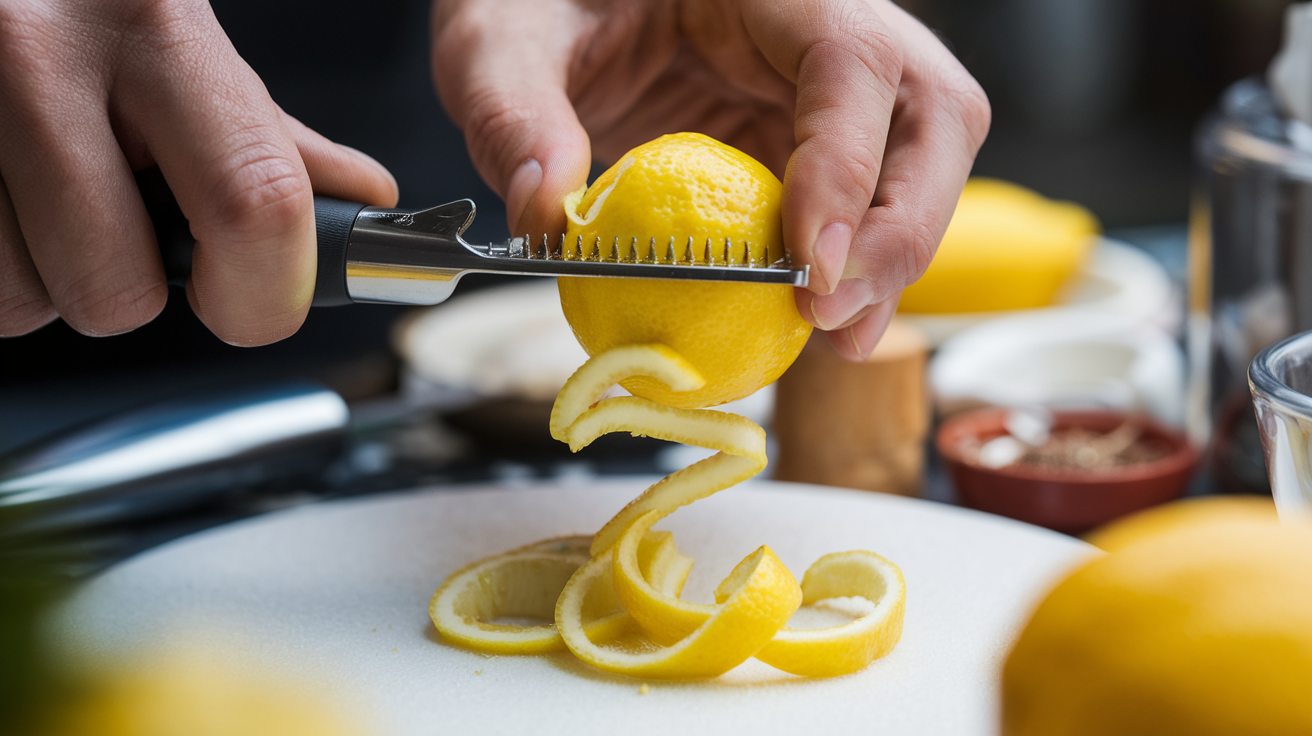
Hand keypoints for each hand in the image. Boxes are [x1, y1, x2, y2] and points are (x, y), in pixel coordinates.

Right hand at [0, 0, 397, 344]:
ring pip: (22, 302)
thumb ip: (264, 132)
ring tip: (44, 192)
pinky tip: (4, 192)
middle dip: (129, 290)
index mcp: (158, 26)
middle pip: (116, 291)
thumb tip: (357, 199)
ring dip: (44, 277)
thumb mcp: (178, 36)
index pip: (254, 205)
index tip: (257, 304)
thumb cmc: (83, 1)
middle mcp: (40, 55)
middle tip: (124, 228)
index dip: (265, 292)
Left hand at [432, 0, 988, 359]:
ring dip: (893, 258)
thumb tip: (546, 216)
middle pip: (931, 114)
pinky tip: (813, 317)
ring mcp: (825, 83)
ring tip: (835, 337)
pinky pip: (864, 197)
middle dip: (902, 227)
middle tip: (834, 316)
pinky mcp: (810, 130)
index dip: (847, 164)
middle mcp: (819, 24)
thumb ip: (514, 115)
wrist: (553, 1)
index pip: (849, 61)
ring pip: (920, 161)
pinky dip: (852, 262)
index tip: (808, 264)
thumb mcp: (498, 42)